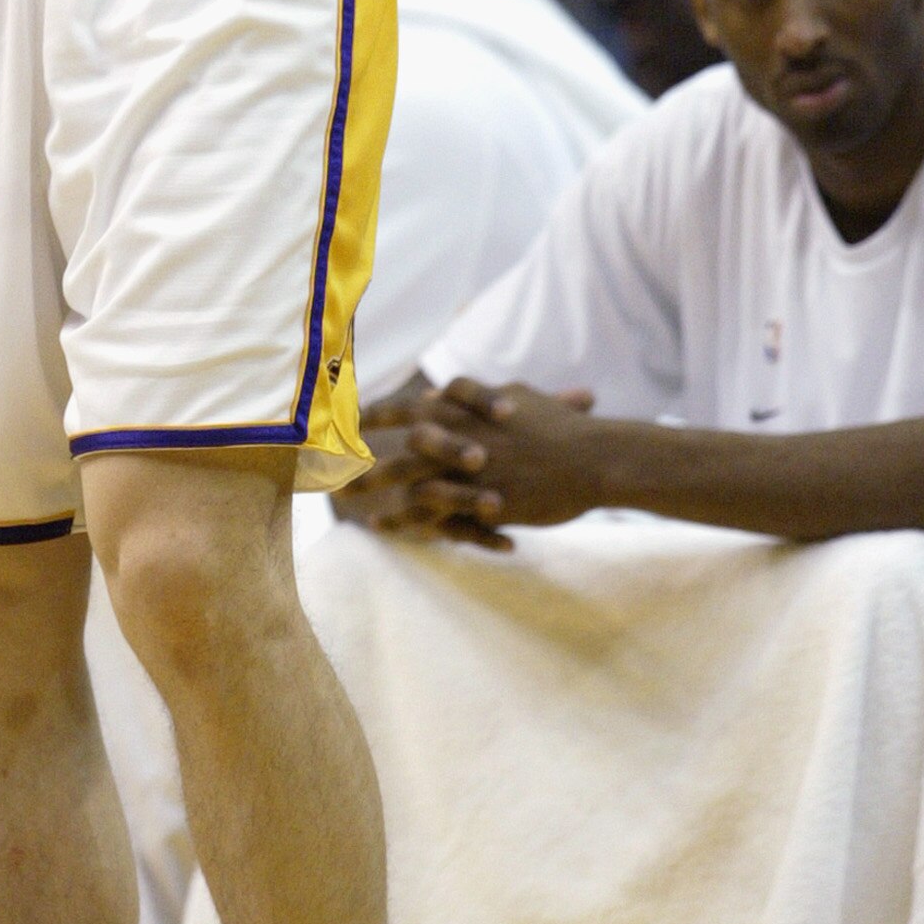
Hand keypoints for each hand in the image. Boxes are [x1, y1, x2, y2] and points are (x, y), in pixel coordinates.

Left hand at [335, 380, 600, 548]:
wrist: (595, 460)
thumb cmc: (559, 426)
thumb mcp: (514, 397)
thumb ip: (472, 396)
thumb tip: (435, 396)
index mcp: (466, 409)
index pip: (410, 407)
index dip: (377, 414)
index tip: (348, 418)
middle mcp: (461, 437)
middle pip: (400, 449)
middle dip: (362, 456)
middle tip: (328, 465)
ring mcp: (471, 473)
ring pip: (410, 484)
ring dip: (372, 491)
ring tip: (342, 498)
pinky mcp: (483, 504)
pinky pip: (434, 516)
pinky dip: (404, 522)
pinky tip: (381, 527)